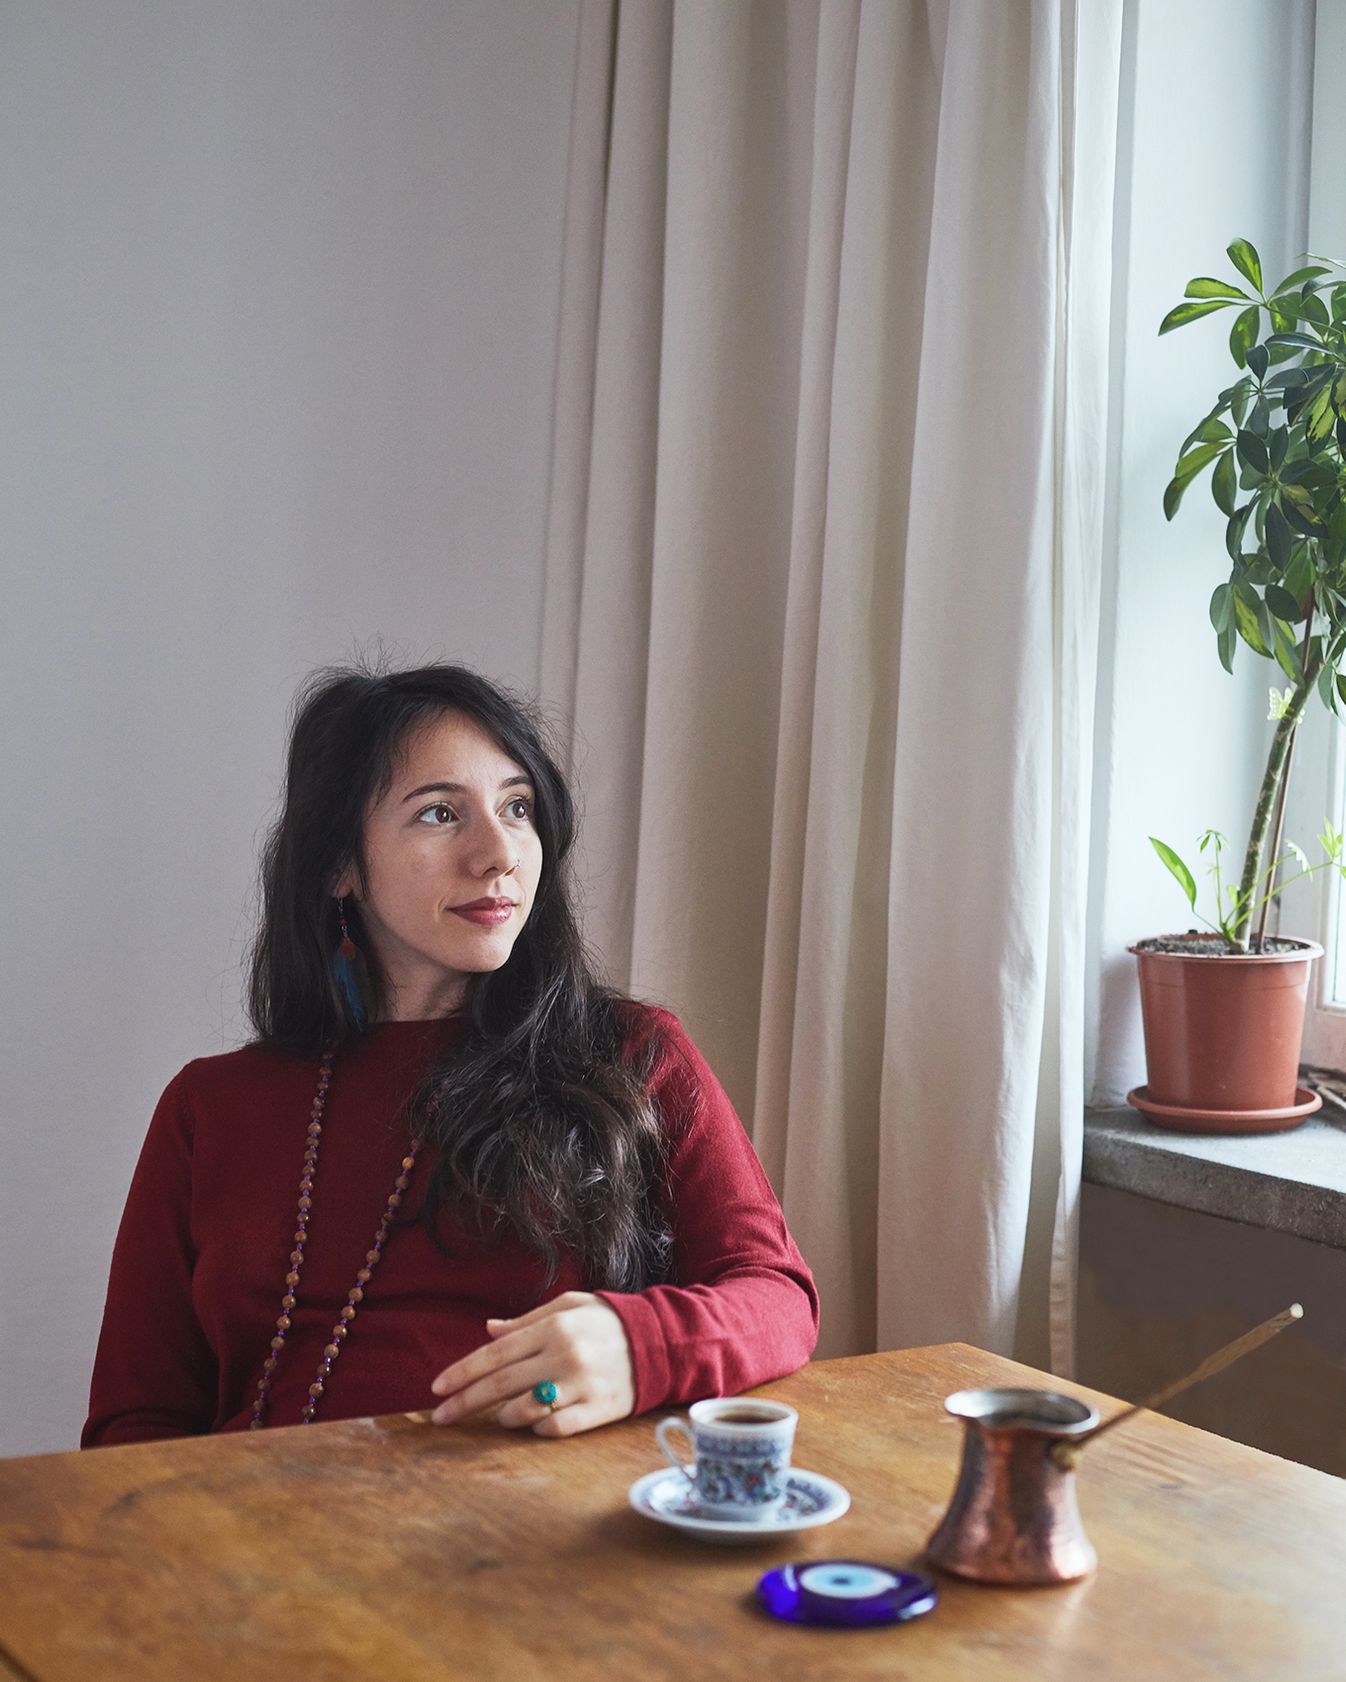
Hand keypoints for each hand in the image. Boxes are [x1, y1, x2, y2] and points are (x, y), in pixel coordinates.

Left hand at [428, 1291, 635, 1436]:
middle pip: (500, 1385)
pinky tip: (534, 1423)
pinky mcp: (598, 1411)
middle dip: (464, 1402)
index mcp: (552, 1328)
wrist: (661, 1341)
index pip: (495, 1354)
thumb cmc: (607, 1321)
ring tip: (498, 1416)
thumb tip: (488, 1330)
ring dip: (502, 1416)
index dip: (462, 1372)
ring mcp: (581, 1385)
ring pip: (524, 1411)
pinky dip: (537, 1429)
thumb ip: (526, 1321)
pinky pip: (555, 1428)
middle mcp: (563, 1356)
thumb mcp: (568, 1307)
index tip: (437, 1388)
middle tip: (439, 1417)